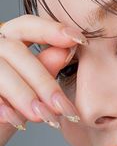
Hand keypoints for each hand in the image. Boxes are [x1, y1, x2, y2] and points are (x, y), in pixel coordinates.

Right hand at [0, 15, 87, 145]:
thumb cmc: (16, 105)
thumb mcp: (35, 87)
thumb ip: (47, 67)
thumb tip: (65, 51)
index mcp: (8, 39)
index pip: (28, 25)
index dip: (52, 30)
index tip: (80, 40)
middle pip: (16, 51)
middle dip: (43, 81)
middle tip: (63, 108)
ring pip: (1, 71)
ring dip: (25, 95)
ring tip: (45, 117)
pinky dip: (3, 106)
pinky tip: (17, 120)